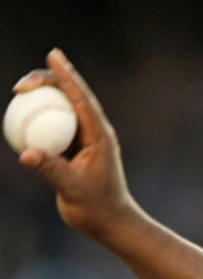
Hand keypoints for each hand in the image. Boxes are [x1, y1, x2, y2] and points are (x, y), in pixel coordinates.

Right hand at [13, 48, 138, 240]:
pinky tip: (18, 117)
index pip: (81, 98)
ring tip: (19, 93)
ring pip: (59, 110)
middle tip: (21, 87)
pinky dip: (36, 119)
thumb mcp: (73, 188)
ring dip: (40, 98)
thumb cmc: (97, 207)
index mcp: (99, 135)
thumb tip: (25, 153)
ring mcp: (82, 141)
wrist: (108, 223)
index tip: (54, 55)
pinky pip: (51, 127)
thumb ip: (50, 170)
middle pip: (69, 97)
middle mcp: (92, 133)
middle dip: (47, 82)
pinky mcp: (72, 150)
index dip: (67, 75)